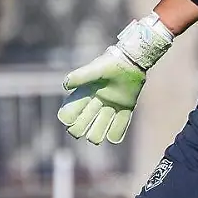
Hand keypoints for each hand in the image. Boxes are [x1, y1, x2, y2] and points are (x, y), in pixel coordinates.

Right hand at [57, 13, 173, 144]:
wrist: (132, 60)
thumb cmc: (111, 63)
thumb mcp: (95, 69)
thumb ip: (81, 76)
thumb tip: (65, 85)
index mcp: (84, 94)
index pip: (70, 112)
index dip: (68, 118)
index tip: (68, 121)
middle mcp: (95, 103)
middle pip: (82, 124)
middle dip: (80, 129)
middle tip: (84, 131)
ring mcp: (110, 107)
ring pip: (99, 128)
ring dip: (97, 134)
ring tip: (96, 137)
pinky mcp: (125, 107)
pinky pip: (120, 126)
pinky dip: (116, 133)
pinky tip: (113, 137)